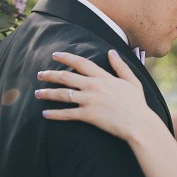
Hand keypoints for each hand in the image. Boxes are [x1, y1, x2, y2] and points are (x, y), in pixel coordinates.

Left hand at [34, 50, 159, 142]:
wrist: (139, 124)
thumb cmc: (137, 104)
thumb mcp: (132, 81)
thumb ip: (120, 66)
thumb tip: (111, 52)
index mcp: (103, 77)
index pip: (80, 63)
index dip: (66, 58)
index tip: (55, 55)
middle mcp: (93, 86)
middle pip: (66, 77)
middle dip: (50, 75)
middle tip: (39, 75)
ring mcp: (89, 101)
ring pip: (62, 95)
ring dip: (48, 93)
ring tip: (37, 93)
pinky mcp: (88, 115)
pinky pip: (67, 114)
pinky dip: (55, 114)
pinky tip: (45, 114)